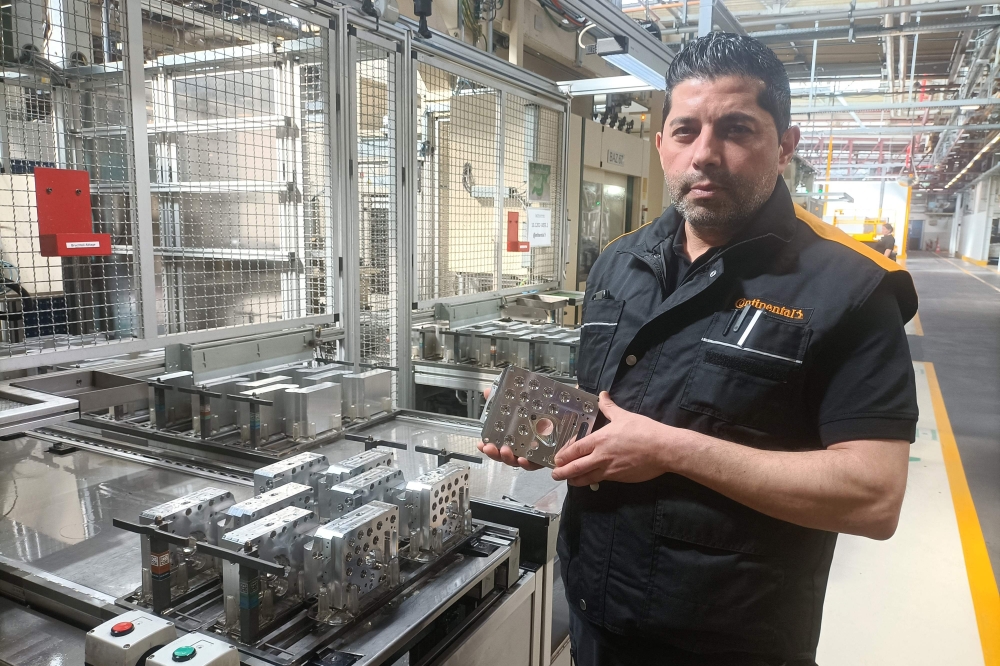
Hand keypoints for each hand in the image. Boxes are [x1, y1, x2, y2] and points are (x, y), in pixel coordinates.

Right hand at [477, 387, 543, 470]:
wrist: (563, 415)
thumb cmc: (540, 412)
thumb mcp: (520, 402)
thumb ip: (501, 398)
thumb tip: (487, 391)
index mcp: (513, 436)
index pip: (497, 444)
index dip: (487, 446)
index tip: (481, 444)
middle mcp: (521, 447)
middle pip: (504, 455)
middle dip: (494, 453)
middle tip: (489, 448)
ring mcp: (531, 453)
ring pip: (516, 461)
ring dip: (508, 458)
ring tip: (505, 451)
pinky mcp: (544, 457)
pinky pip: (534, 464)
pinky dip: (527, 463)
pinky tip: (522, 459)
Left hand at [551, 391, 681, 485]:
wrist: (663, 449)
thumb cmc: (644, 430)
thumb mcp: (624, 416)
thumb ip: (608, 407)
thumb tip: (602, 394)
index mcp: (600, 440)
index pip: (575, 449)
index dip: (564, 455)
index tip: (556, 459)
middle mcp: (601, 456)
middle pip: (576, 467)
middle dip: (563, 472)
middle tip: (555, 474)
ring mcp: (609, 469)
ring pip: (586, 477)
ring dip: (575, 480)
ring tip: (569, 481)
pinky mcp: (619, 478)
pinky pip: (601, 480)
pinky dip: (592, 481)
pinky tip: (589, 481)